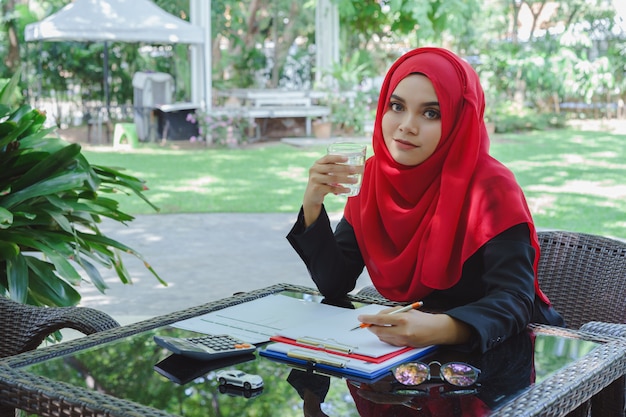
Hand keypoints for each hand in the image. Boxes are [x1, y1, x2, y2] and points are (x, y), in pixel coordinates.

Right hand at [302, 154, 358, 225]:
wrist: (312, 196)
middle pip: (331, 168)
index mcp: (318, 163)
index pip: (327, 158)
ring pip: (332, 178)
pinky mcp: (316, 189)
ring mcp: (314, 179)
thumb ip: (335, 169)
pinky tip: (348, 189)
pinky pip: (331, 189)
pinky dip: (341, 189)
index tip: (347, 158)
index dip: (337, 158)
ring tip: (355, 180)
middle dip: (344, 168)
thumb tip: (356, 168)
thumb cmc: (323, 182)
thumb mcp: (325, 173)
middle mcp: (314, 169)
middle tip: (355, 170)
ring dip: (346, 179)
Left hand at [357, 309, 471, 346]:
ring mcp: (404, 340)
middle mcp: (402, 331)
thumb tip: (377, 316)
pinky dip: (386, 337)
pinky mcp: (405, 346)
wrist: (436, 330)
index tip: (361, 318)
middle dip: (371, 327)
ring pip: (383, 338)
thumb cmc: (421, 318)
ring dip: (378, 332)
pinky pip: (390, 342)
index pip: (380, 319)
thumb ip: (391, 312)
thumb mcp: (406, 310)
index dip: (369, 319)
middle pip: (379, 331)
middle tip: (367, 323)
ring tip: (379, 326)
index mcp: (403, 319)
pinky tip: (388, 332)